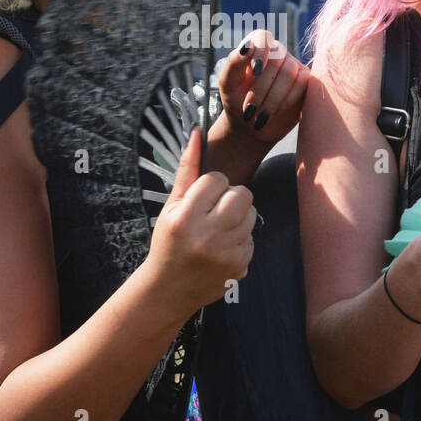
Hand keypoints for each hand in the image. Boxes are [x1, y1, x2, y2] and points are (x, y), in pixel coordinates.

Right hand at [147, 127, 256, 312]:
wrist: (168, 289)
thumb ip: (187, 169)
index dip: (211, 185)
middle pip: (242, 194)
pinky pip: (252, 239)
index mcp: (186, 217)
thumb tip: (197, 131)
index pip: (216, 180)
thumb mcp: (171, 206)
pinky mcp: (240, 267)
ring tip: (217, 229)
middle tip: (215, 210)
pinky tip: (221, 248)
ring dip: (237, 217)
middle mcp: (208, 236)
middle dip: (231, 197)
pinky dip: (240, 240)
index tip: (202, 197)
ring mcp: (227, 254)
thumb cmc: (169, 241)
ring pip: (251, 215)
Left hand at [218, 30, 310, 145]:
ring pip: (290, 73)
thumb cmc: (236, 101)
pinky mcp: (307, 83)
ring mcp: (294, 67)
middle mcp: (277, 53)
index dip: (261, 51)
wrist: (250, 127)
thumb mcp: (227, 83)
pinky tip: (275, 112)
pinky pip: (303, 85)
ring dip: (272, 99)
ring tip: (259, 116)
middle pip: (277, 59)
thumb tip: (247, 46)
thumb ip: (233, 62)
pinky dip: (286, 102)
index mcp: (256, 48)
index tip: (254, 72)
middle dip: (261, 88)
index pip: (263, 36)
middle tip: (249, 110)